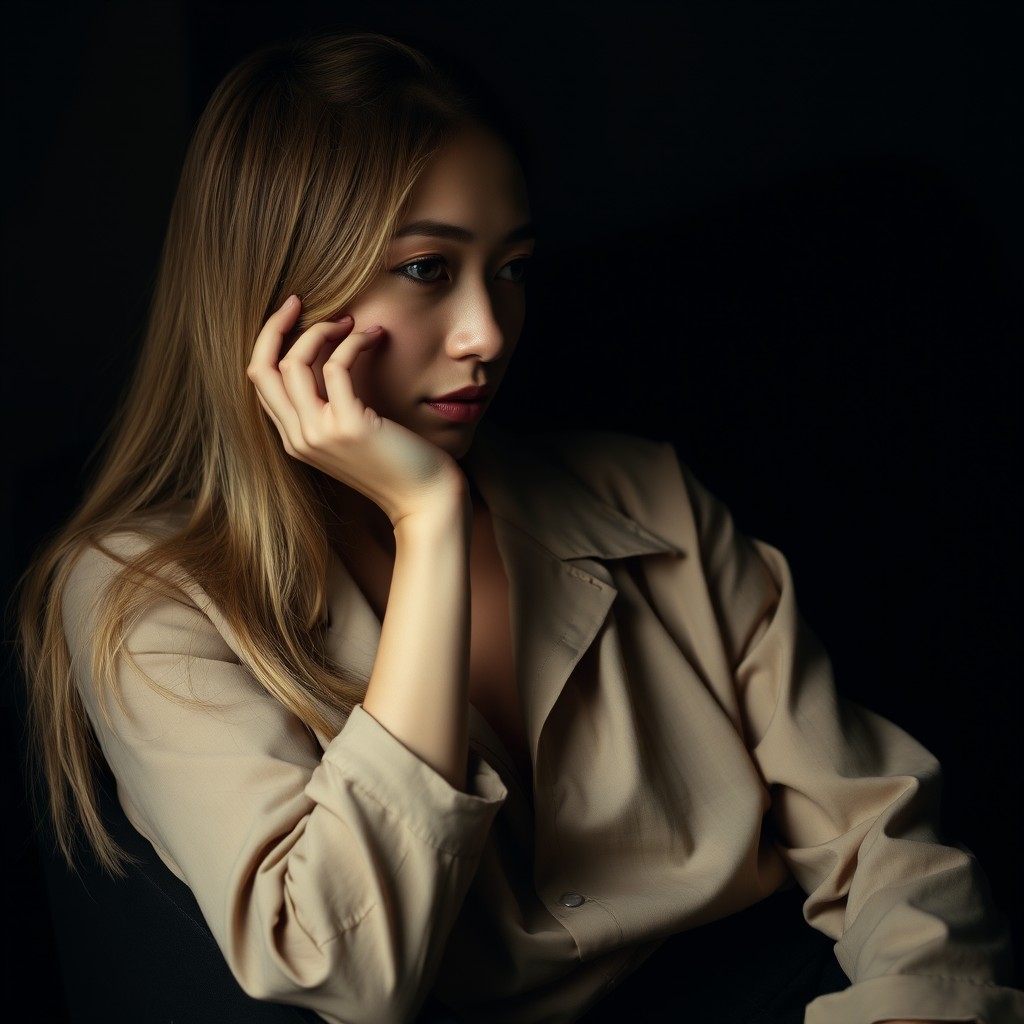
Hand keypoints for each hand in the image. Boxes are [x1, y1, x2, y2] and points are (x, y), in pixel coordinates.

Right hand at [248, 296, 464, 524]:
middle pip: (262, 369)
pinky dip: (354, 342)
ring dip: (321, 330)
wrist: (425, 500)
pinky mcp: (349, 427)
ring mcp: (320, 434)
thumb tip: (330, 355)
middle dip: (277, 325)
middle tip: (301, 300)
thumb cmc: (397, 463)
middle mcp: (298, 438)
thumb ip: (332, 405)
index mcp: (294, 438)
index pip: (261, 380)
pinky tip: (375, 336)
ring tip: (351, 320)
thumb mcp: (352, 433)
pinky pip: (337, 367)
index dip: (270, 341)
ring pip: (294, 363)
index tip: (294, 313)